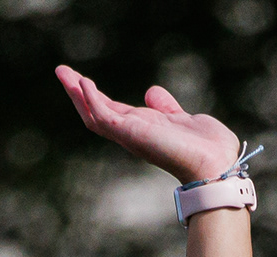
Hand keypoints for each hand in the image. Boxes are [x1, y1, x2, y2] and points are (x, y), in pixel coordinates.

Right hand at [56, 65, 240, 186]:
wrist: (215, 164)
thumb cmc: (206, 147)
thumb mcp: (182, 118)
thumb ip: (166, 107)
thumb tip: (151, 92)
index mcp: (143, 129)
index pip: (112, 111)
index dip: (96, 95)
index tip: (82, 79)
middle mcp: (133, 133)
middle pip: (96, 112)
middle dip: (78, 92)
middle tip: (61, 72)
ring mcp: (131, 135)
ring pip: (93, 115)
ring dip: (77, 94)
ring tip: (63, 73)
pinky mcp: (131, 134)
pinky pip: (104, 117)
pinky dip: (92, 100)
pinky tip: (83, 83)